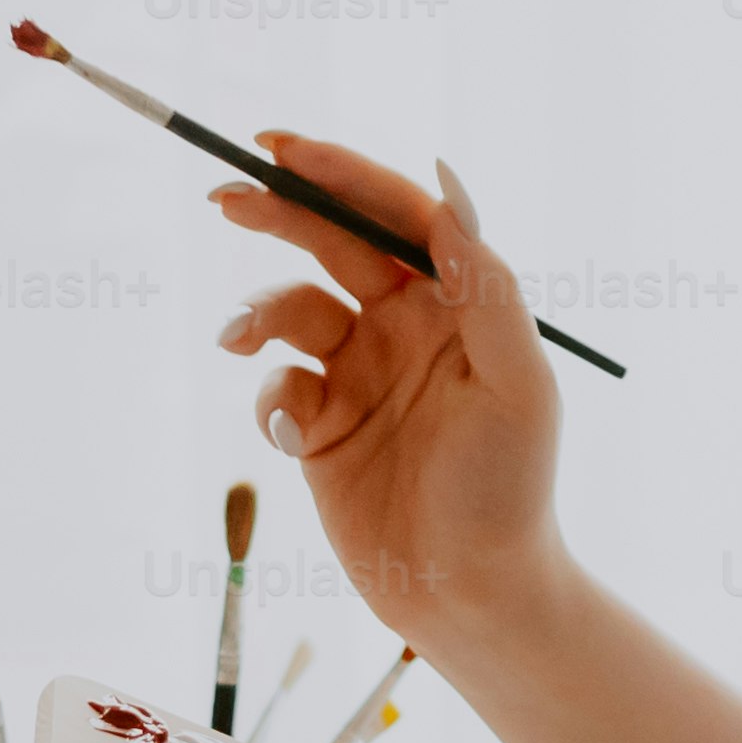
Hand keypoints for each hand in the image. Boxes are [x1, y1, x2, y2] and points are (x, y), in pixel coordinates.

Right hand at [208, 133, 566, 651]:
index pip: (394, 214)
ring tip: (237, 339)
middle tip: (225, 196)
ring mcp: (359, 375)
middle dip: (278, 211)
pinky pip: (277, 387)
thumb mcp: (516, 380)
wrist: (469, 597)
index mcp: (457, 302)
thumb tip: (447, 182)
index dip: (339, 172)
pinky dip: (269, 398)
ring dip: (256, 312)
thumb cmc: (509, 489)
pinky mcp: (320, 429)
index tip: (280, 146)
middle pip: (331, 242)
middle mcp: (406, 327)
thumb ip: (484, 281)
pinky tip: (287, 434)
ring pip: (290, 311)